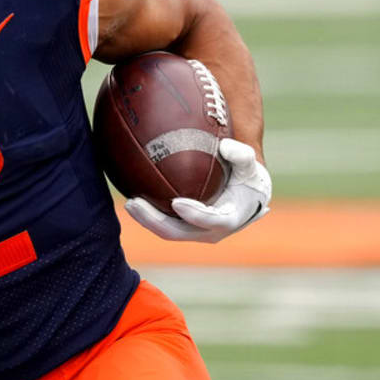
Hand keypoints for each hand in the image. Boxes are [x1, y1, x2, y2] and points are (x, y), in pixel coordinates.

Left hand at [124, 138, 271, 242]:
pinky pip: (163, 224)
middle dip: (154, 220)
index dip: (194, 215)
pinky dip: (148, 215)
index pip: (211, 221)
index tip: (176, 202)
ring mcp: (195, 233)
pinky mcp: (184, 228)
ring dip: (145, 219)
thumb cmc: (247, 177)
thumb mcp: (250, 165)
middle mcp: (210, 232)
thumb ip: (242, 155)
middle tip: (134, 202)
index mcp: (229, 219)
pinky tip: (132, 199)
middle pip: (178, 232)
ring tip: (129, 203)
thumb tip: (226, 146)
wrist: (247, 196)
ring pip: (166, 231)